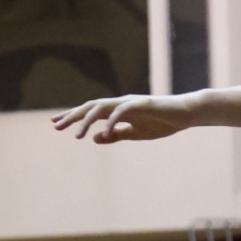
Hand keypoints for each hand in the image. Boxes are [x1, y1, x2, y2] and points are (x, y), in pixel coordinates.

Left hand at [52, 94, 195, 143]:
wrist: (185, 114)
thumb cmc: (161, 122)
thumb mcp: (134, 133)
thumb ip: (115, 135)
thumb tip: (93, 138)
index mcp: (116, 111)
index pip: (90, 112)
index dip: (73, 117)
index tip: (56, 124)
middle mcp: (119, 103)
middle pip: (90, 107)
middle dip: (73, 116)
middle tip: (56, 126)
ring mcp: (130, 102)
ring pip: (102, 107)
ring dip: (87, 120)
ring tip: (76, 135)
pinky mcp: (141, 104)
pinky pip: (121, 111)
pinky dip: (111, 121)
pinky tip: (103, 131)